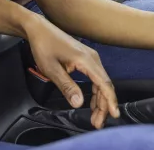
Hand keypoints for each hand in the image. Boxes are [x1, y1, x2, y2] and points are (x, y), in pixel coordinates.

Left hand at [23, 14, 119, 128]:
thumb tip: (78, 103)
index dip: (110, 101)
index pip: (104, 83)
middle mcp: (92, 58)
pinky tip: (92, 103)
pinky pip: (96, 78)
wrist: (39, 29)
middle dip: (104, 106)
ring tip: (95, 118)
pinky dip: (96, 92)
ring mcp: (90, 58)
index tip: (114, 114)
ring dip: (100, 101)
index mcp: (86, 60)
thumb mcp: (52, 69)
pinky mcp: (86, 59)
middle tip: (98, 123)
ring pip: (101, 83)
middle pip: (105, 85)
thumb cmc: (44, 46)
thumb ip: (66, 86)